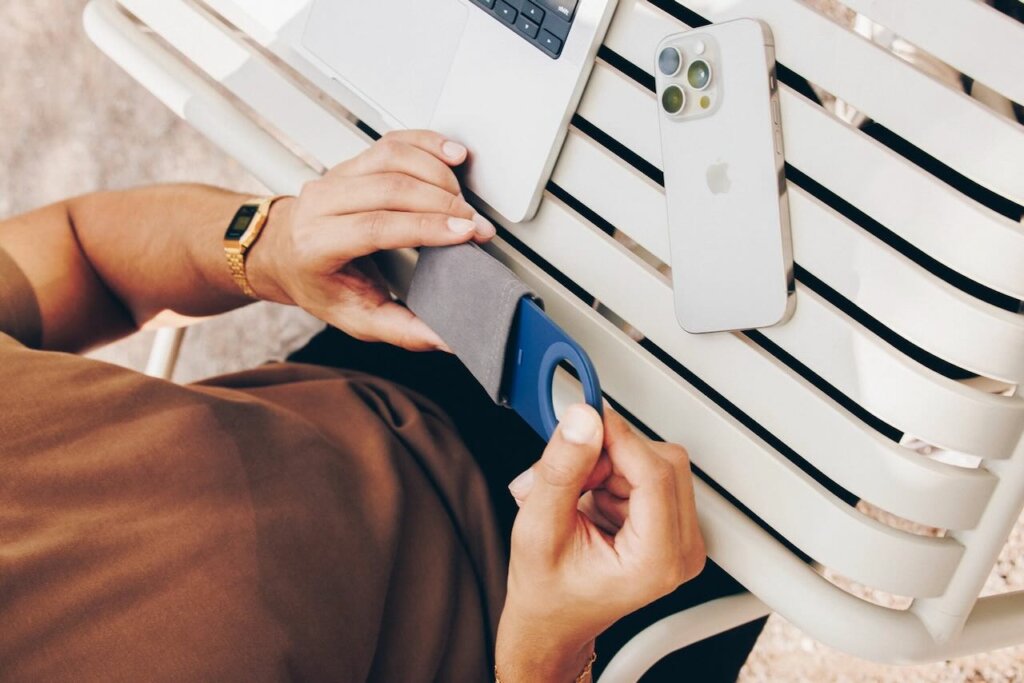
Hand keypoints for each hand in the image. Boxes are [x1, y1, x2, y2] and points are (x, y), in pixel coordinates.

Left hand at [248, 130, 494, 350]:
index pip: (376, 225)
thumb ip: (402, 330)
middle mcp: (322, 202)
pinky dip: (427, 143)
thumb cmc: (316, 283)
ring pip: (392, 158)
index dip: (425, 226)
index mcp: (316, 243)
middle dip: (443, 203)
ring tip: (465, 201)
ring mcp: (337, 177)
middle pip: (389, 187)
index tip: (464, 232)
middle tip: (475, 225)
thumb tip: (445, 338)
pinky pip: (392, 142)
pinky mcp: (353, 162)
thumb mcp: (355, 318)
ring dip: (437, 174)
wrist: (283, 253)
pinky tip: (452, 155)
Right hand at [495, 406, 705, 681]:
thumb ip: (561, 471)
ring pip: (655, 463)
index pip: (655, 474)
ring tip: (573, 497)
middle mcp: (681, 551)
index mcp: (656, 562)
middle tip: (569, 478)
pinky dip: (614, 475)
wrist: (552, 621)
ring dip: (609, 465)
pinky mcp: (672, 525)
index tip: (584, 419)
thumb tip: (582, 421)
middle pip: (661, 464)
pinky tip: (588, 500)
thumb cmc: (546, 592)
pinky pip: (651, 474)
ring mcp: (681, 539)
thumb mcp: (539, 528)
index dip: (618, 438)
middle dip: (610, 456)